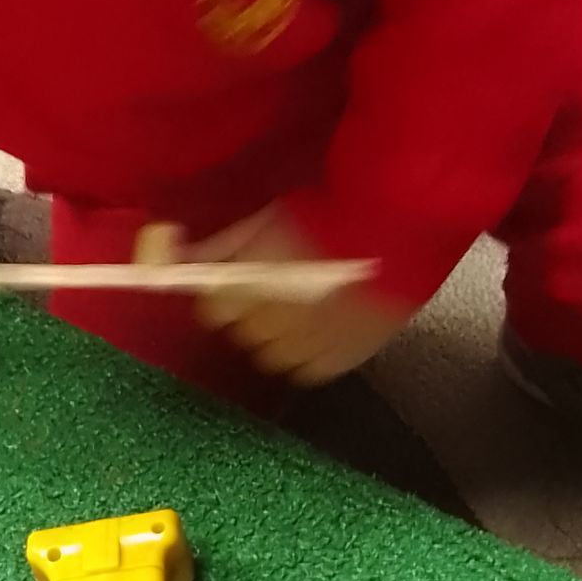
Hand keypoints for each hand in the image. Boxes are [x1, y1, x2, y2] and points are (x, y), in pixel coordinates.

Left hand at [184, 206, 409, 386]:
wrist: (397, 221)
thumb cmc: (332, 210)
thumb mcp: (268, 219)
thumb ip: (225, 246)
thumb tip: (184, 260)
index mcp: (249, 283)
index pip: (213, 311)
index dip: (225, 297)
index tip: (238, 287)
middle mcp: (273, 319)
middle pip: (244, 334)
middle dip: (255, 314)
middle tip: (281, 292)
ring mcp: (308, 343)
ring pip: (274, 357)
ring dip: (282, 338)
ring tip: (306, 310)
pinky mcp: (341, 358)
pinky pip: (309, 369)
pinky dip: (312, 353)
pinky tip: (327, 327)